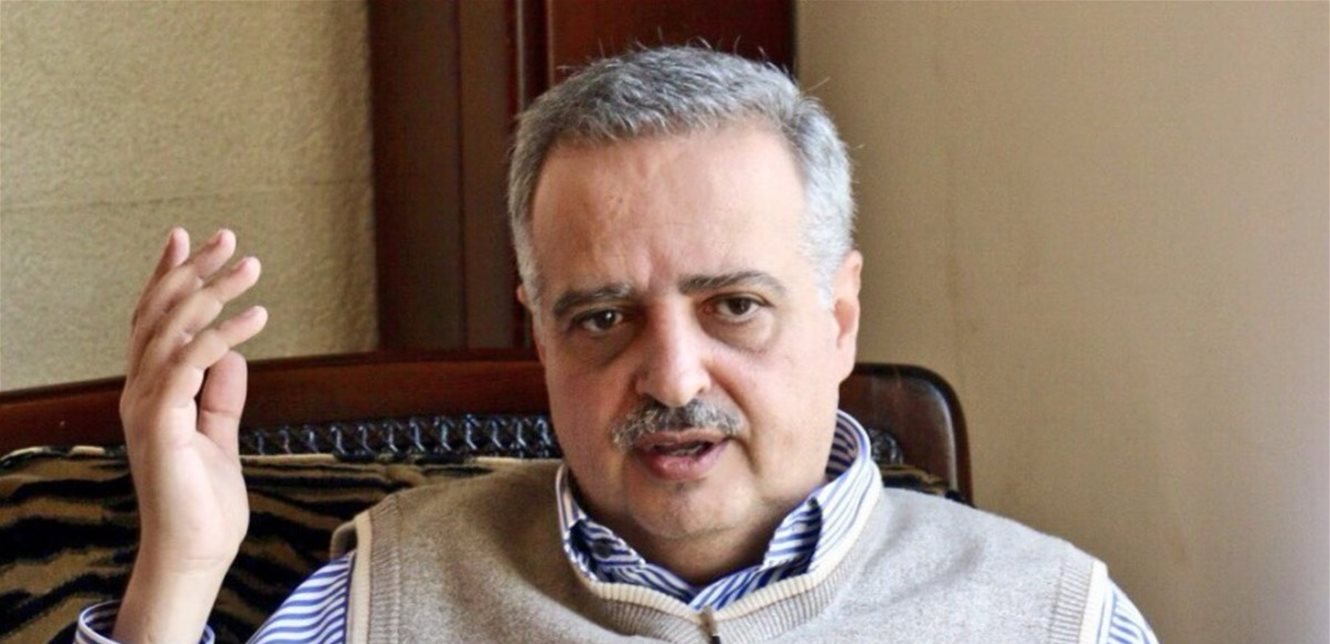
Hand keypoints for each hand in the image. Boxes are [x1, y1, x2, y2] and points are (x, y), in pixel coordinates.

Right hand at [113, 228, 266, 641]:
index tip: (187, 237)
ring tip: (251, 266)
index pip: (154, 320)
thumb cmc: (205, 499)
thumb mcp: (220, 434)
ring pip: (173, 331)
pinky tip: (256, 318)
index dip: (167, 275)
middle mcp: (141, 391)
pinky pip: (190, 366)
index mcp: (152, 390)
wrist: (196, 550)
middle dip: (192, 270)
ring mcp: (147, 407)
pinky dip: (223, 337)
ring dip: (213, 292)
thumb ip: (221, 395)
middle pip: (160, 314)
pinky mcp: (163, 424)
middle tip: (228, 237)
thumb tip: (233, 354)